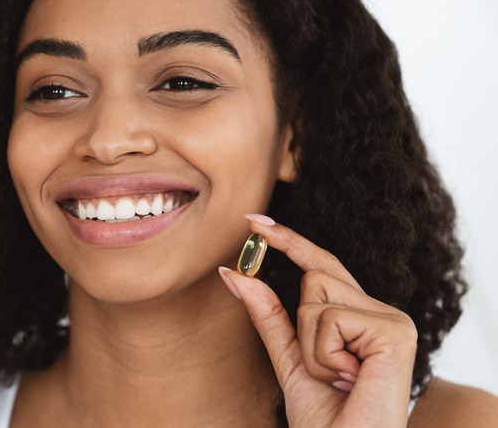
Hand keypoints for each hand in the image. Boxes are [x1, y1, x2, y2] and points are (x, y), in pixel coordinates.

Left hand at [219, 215, 416, 427]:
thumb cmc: (324, 417)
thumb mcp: (288, 357)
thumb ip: (267, 314)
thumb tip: (234, 272)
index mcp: (362, 316)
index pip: (321, 267)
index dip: (289, 241)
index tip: (252, 221)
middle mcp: (383, 312)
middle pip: (314, 277)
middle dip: (302, 328)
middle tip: (328, 371)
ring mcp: (393, 320)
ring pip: (316, 296)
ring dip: (311, 347)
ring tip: (339, 378)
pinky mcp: (395, 331)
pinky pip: (329, 319)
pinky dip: (323, 356)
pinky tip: (349, 379)